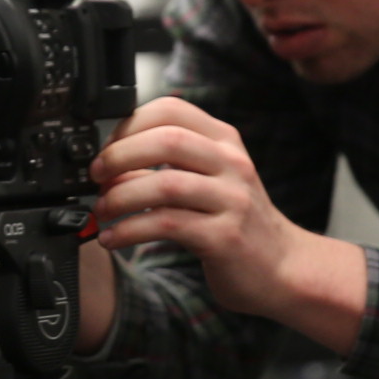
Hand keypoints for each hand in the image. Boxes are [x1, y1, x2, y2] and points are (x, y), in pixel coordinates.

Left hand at [88, 97, 366, 354]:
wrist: (283, 268)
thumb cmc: (237, 223)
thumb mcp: (211, 180)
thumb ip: (171, 163)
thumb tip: (110, 159)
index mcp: (224, 141)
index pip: (170, 110)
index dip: (129, 125)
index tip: (105, 148)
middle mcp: (231, 164)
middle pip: (166, 140)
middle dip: (119, 156)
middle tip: (96, 176)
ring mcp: (231, 200)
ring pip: (163, 184)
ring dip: (119, 197)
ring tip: (101, 211)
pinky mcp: (224, 237)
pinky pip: (165, 225)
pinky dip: (129, 230)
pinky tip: (113, 239)